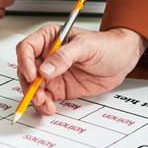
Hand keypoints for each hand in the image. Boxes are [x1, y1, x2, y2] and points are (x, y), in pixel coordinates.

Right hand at [15, 26, 145, 115]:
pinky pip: (44, 98)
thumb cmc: (106, 46)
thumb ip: (64, 56)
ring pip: (33, 87)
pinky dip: (43, 105)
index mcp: (49, 38)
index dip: (25, 62)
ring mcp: (51, 73)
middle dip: (29, 85)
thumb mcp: (86, 46)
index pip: (27, 48)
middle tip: (38, 95)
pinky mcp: (58, 88)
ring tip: (45, 104)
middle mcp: (46, 56)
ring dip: (35, 97)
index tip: (34, 75)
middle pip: (26, 70)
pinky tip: (50, 108)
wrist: (122, 60)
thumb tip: (46, 69)